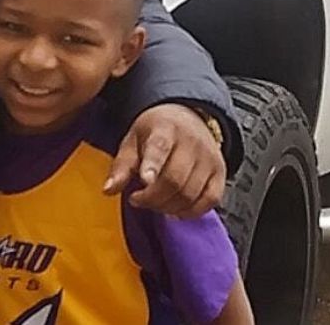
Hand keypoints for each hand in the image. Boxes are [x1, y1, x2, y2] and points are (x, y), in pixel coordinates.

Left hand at [103, 103, 226, 217]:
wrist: (188, 117)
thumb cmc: (155, 132)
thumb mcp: (132, 140)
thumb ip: (121, 166)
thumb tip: (108, 190)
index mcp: (166, 128)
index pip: (160, 148)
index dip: (152, 165)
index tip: (145, 180)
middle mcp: (192, 142)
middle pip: (174, 180)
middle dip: (152, 198)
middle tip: (138, 199)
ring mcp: (210, 158)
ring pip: (190, 194)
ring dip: (167, 207)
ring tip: (154, 201)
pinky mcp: (220, 173)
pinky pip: (210, 201)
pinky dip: (191, 211)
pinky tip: (175, 208)